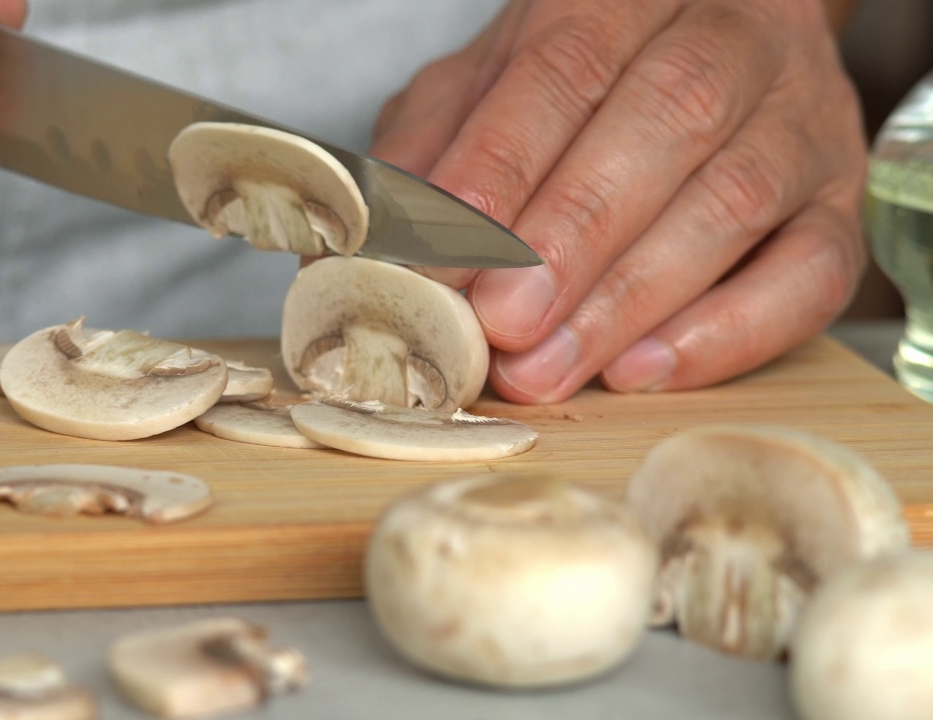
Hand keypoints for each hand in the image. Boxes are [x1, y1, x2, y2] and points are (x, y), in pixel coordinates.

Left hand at [371, 0, 867, 403]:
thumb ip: (427, 150)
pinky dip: (730, 331)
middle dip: (573, 236)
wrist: (714, 48)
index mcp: (622, 0)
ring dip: (631, 297)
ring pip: (733, 200)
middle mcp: (728, 42)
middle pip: (663, 124)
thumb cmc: (578, 86)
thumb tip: (363, 250)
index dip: (501, 170)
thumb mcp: (482, 88)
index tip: (446, 261)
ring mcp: (797, 122)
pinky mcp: (837, 205)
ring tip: (548, 367)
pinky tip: (645, 371)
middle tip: (504, 324)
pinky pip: (809, 272)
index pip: (562, 72)